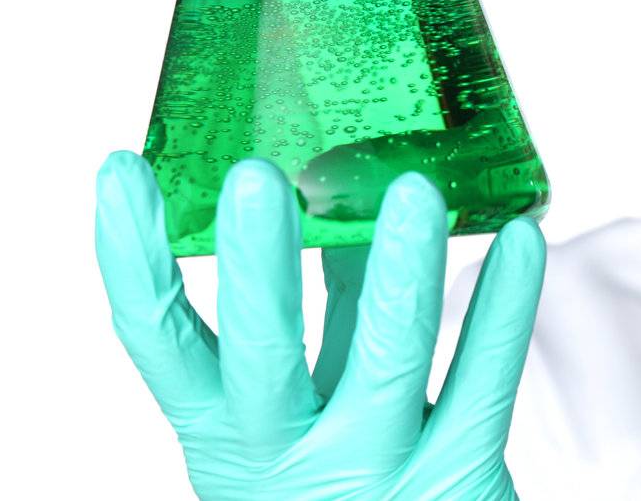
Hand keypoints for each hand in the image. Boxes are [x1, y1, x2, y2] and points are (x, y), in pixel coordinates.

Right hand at [95, 151, 544, 499]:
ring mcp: (376, 469)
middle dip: (257, 267)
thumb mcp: (304, 405)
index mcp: (227, 431)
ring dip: (400, 269)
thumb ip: (320, 310)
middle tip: (254, 178)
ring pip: (387, 359)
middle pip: (262, 355)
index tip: (119, 170)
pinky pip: (484, 379)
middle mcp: (289, 455)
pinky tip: (521, 239)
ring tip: (413, 188)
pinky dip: (504, 305)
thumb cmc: (345, 476)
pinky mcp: (458, 477)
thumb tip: (336, 188)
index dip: (133, 259)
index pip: (161, 340)